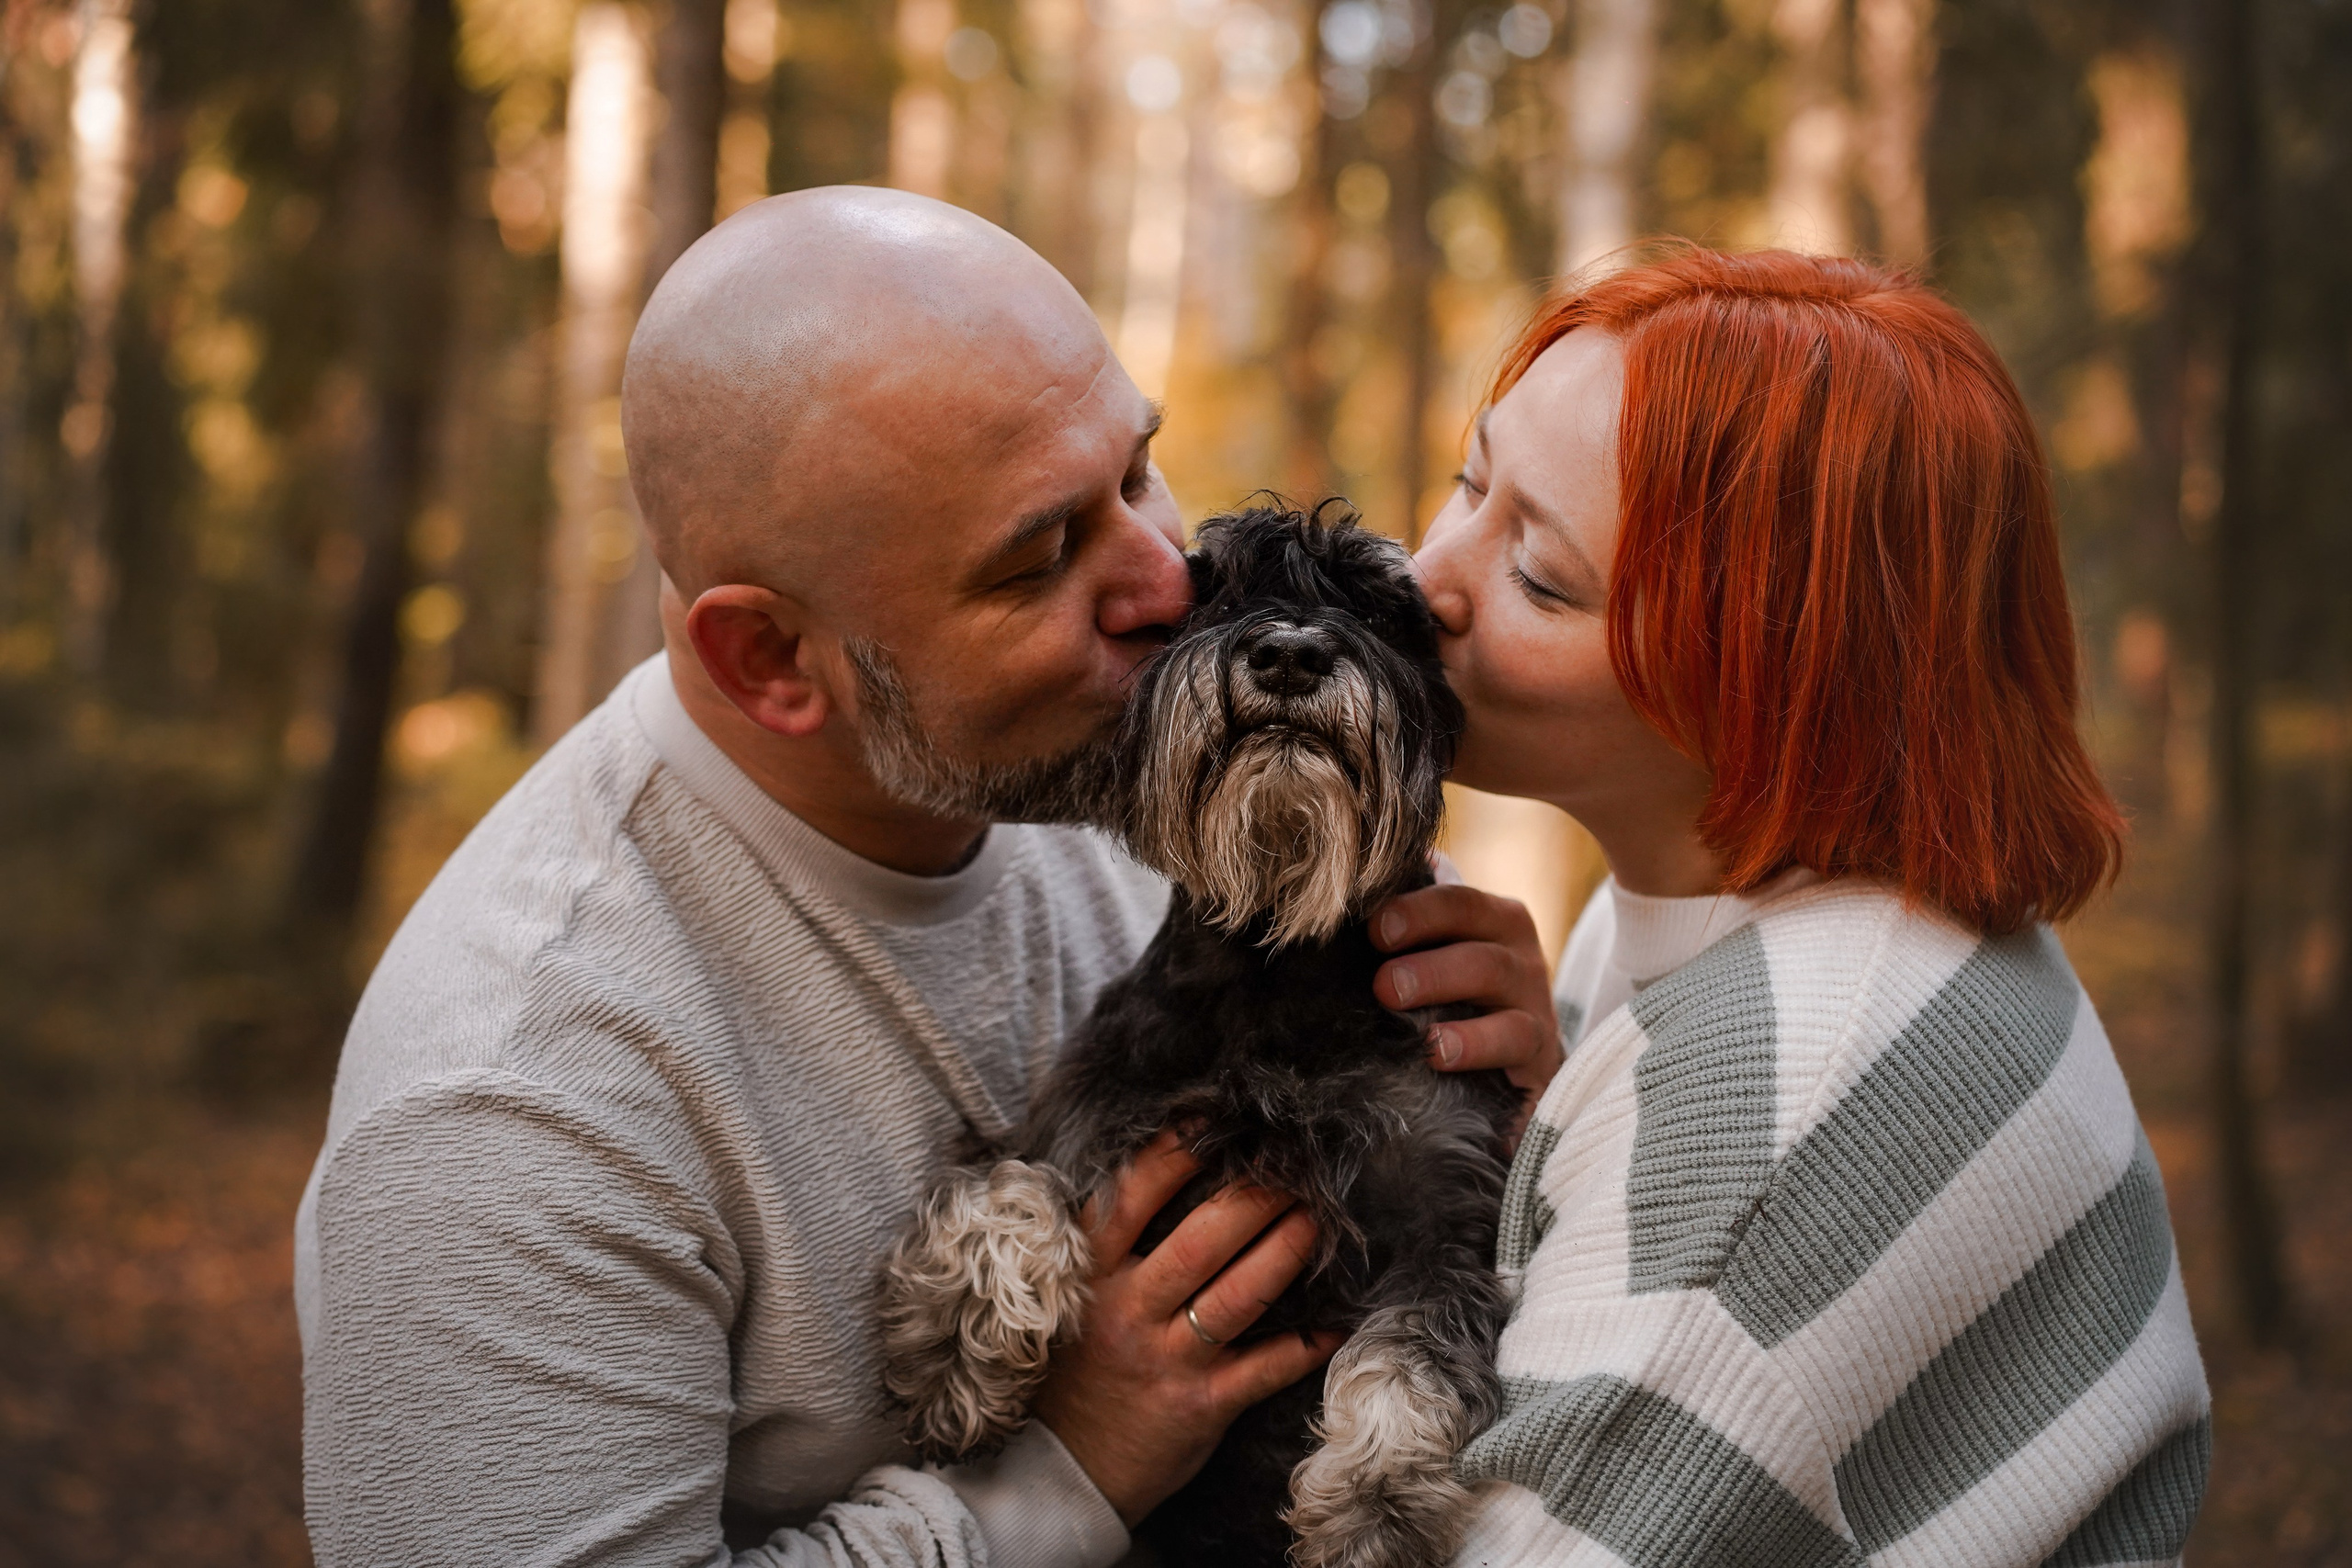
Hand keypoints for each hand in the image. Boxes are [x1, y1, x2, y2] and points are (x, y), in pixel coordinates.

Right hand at [1035, 1132, 1340, 1525]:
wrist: (1061, 1469)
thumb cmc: (1074, 1370)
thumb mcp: (1072, 1299)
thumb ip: (1106, 1246)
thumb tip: (1156, 1174)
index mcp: (1091, 1275)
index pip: (1131, 1200)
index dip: (1172, 1155)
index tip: (1210, 1121)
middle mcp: (1128, 1310)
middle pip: (1200, 1242)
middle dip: (1253, 1198)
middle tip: (1292, 1168)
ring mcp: (1166, 1359)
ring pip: (1237, 1297)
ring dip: (1284, 1254)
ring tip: (1317, 1221)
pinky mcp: (1200, 1405)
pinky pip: (1264, 1369)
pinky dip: (1304, 1347)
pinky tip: (1337, 1323)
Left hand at [1369, 883, 1563, 1102]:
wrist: (1514, 1064)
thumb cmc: (1459, 1001)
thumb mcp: (1437, 962)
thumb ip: (1403, 934)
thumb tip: (1351, 893)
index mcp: (1492, 918)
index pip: (1456, 900)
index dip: (1416, 909)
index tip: (1374, 929)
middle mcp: (1517, 951)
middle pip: (1474, 931)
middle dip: (1424, 948)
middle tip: (1381, 979)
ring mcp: (1533, 998)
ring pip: (1494, 975)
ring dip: (1441, 983)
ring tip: (1395, 1000)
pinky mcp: (1538, 1050)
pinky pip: (1513, 1038)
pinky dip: (1473, 1044)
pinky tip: (1436, 1053)